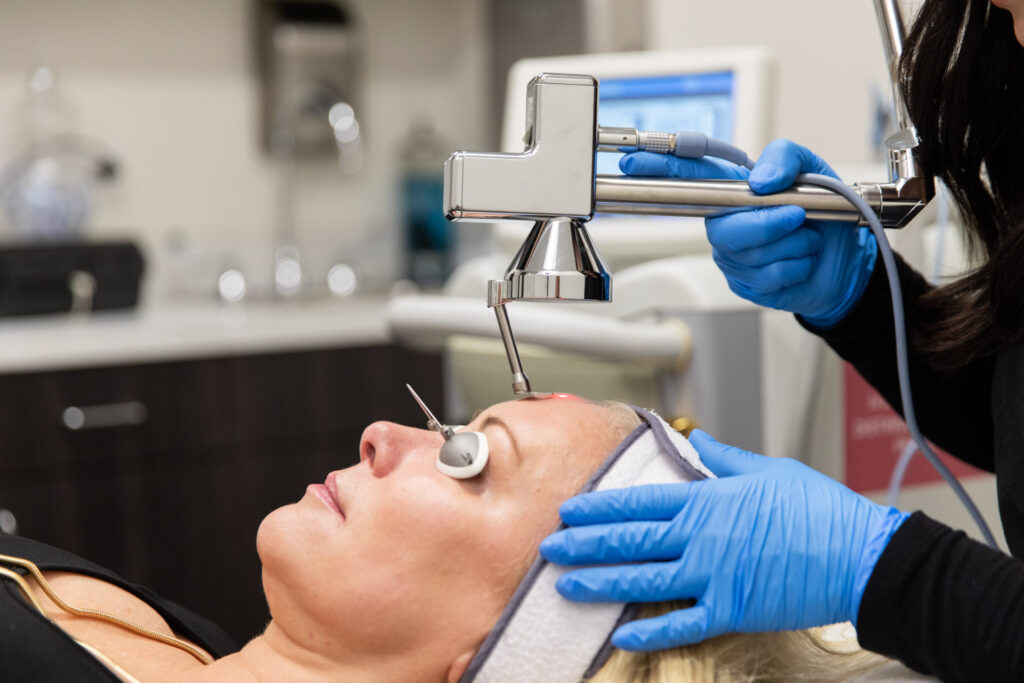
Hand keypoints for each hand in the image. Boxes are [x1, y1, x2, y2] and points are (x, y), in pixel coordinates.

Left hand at [539, 429, 908, 650]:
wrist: (861, 556)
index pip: (640, 501)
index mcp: (708, 499)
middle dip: (585, 544)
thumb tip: (698, 440)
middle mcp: (702, 537)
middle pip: (630, 540)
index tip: (570, 510)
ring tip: (567, 586)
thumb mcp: (769, 470)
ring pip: (644, 581)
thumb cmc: (819, 510)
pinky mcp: (732, 610)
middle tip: (550, 548)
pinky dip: (650, 631)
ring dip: (601, 584)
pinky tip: (620, 634)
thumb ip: (725, 459)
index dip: (600, 507)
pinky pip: (681, 624)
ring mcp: (714, 576)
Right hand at [620, 139, 876, 326]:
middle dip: (768, 223)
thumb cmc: (825, 211)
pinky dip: (798, 266)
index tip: (633, 162)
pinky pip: (768, 275)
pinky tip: (802, 261)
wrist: (847, 257)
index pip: (688, 176)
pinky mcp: (745, 283)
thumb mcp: (814, 168)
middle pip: (726, 226)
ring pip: (751, 252)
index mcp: (732, 190)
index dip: (660, 169)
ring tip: (806, 239)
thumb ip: (785, 158)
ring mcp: (732, 256)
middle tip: (799, 215)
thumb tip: (760, 181)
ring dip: (794, 245)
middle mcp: (724, 222)